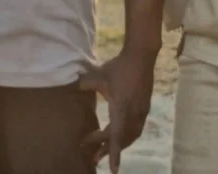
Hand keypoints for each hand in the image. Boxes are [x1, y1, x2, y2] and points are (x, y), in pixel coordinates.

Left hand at [78, 48, 156, 172]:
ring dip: (118, 145)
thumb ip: (85, 84)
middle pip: (121, 139)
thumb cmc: (119, 66)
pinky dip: (126, 136)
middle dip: (107, 150)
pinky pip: (135, 129)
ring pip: (130, 136)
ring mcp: (141, 112)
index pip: (116, 136)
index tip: (112, 170)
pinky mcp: (144, 108)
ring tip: (104, 151)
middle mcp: (133, 114)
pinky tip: (119, 136)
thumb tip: (73, 89)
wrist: (141, 55)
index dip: (113, 153)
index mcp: (121, 108)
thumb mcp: (99, 75)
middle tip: (93, 159)